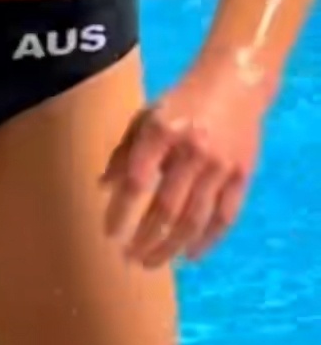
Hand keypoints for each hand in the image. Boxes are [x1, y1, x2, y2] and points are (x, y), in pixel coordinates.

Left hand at [100, 54, 267, 267]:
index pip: (136, 180)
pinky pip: (225, 217)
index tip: (108, 234)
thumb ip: (124, 150)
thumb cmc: (183, 101)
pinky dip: (208, 240)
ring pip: (194, 219)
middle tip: (129, 259)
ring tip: (152, 263)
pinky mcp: (242, 175)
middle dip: (145, 238)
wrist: (235, 81)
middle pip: (166, 207)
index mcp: (162, 130)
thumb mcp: (147, 114)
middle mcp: (191, 150)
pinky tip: (190, 256)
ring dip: (171, 246)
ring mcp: (220, 166)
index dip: (121, 211)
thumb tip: (102, 187)